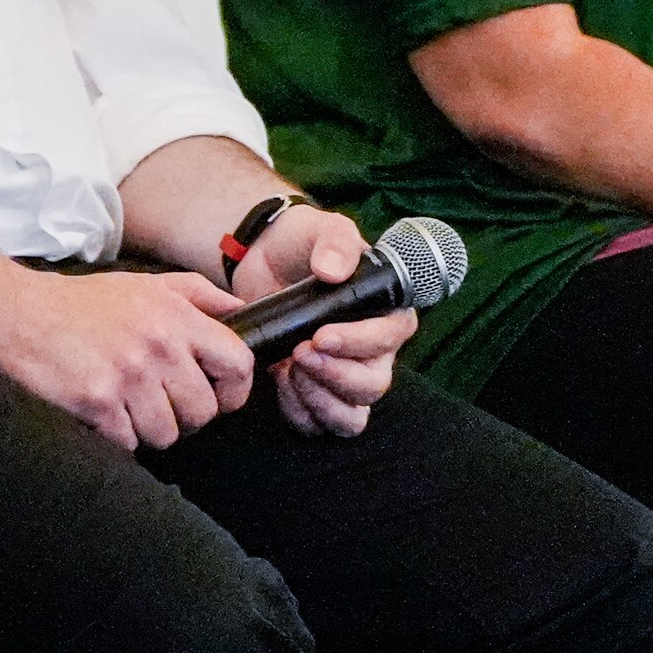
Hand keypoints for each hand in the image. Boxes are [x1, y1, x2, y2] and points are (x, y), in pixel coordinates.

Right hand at [0, 265, 256, 452]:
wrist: (15, 313)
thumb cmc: (79, 303)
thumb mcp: (144, 284)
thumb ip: (198, 293)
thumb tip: (239, 309)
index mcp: (175, 316)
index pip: (237, 364)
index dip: (234, 390)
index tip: (219, 396)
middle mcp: (157, 345)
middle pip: (204, 410)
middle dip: (186, 416)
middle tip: (162, 406)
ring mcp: (127, 375)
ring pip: (167, 433)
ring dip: (149, 430)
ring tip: (129, 410)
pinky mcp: (96, 401)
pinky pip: (128, 442)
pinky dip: (117, 436)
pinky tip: (102, 414)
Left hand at [219, 208, 407, 437]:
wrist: (262, 260)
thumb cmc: (303, 243)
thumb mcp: (322, 228)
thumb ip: (336, 242)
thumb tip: (333, 270)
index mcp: (387, 314)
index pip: (390, 340)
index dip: (358, 343)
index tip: (320, 336)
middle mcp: (374, 353)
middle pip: (372, 386)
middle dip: (334, 375)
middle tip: (299, 352)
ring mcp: (345, 377)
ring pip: (351, 416)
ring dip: (319, 400)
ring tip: (290, 371)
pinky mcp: (315, 392)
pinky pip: (317, 424)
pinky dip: (298, 411)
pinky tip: (281, 382)